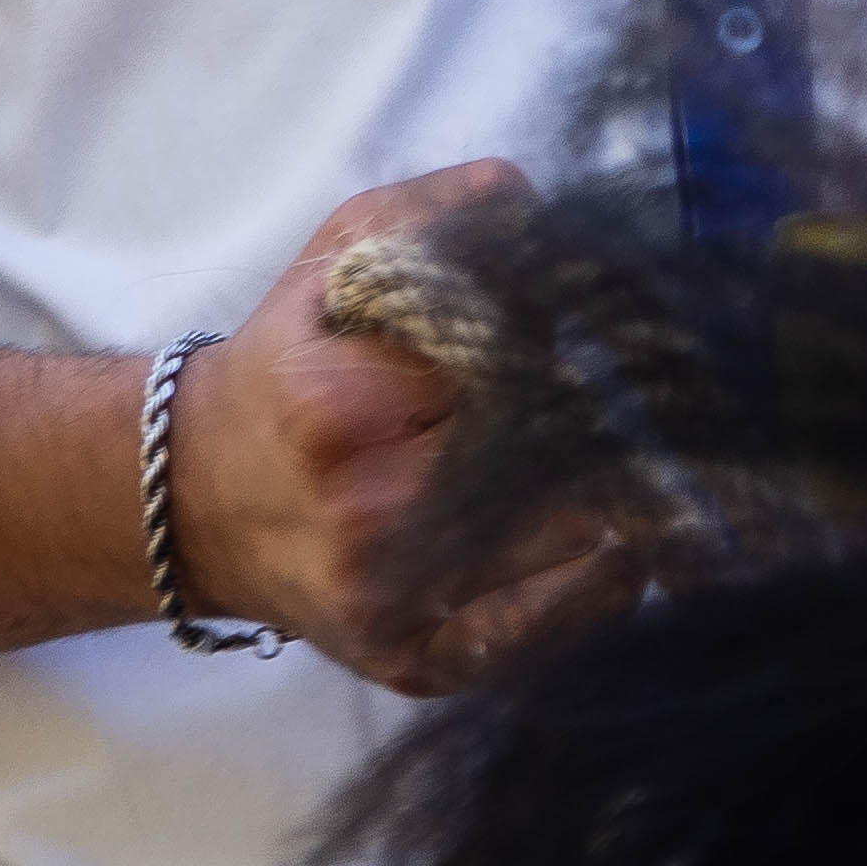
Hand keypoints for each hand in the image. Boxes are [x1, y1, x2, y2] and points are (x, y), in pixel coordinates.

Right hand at [162, 165, 632, 693]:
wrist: (197, 500)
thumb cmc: (286, 364)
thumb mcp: (340, 257)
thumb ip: (439, 211)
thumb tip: (537, 205)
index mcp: (338, 401)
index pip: (507, 354)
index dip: (575, 331)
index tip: (622, 317)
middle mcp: (362, 511)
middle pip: (544, 451)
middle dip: (610, 410)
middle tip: (668, 385)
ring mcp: (387, 599)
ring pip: (559, 539)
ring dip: (622, 493)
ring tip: (652, 454)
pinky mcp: (409, 660)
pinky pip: (534, 631)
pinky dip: (597, 591)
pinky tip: (628, 552)